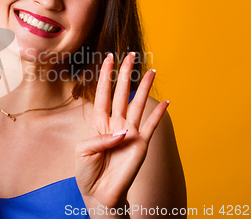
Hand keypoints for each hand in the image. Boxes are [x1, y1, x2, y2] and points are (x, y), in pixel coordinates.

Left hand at [75, 52, 168, 210]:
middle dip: (125, 73)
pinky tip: (166, 101)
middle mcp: (115, 123)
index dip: (105, 75)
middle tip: (131, 55)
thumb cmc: (88, 171)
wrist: (99, 194)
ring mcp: (130, 133)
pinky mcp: (141, 145)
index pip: (102, 93)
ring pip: (138, 104)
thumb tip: (123, 133)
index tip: (108, 57)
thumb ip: (100, 139)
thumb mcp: (84, 151)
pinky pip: (152, 126)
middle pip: (121, 93)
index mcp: (98, 122)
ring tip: (151, 71)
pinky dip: (159, 114)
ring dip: (144, 88)